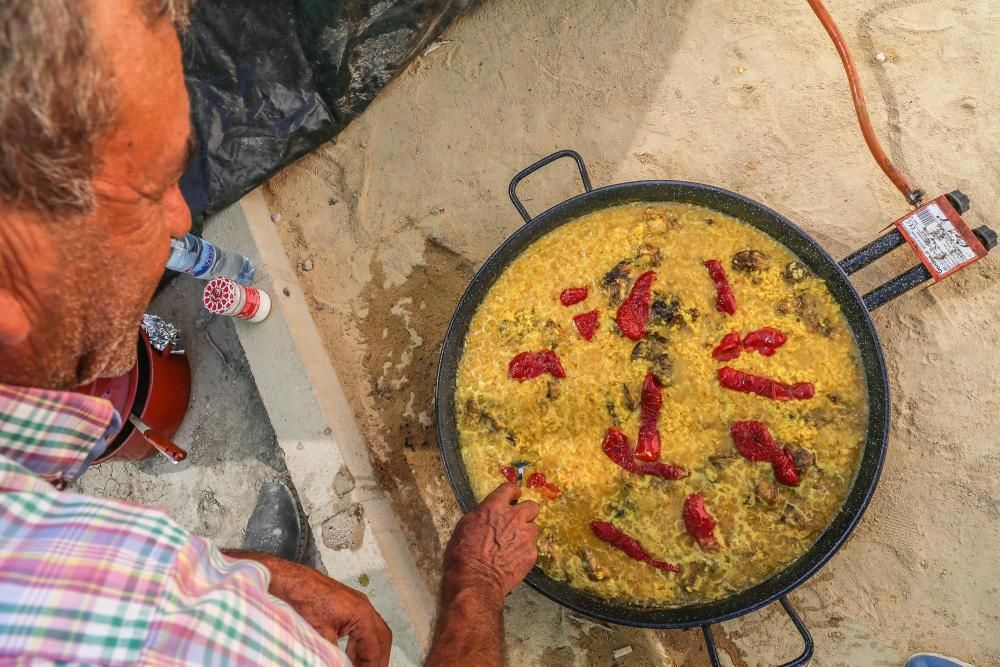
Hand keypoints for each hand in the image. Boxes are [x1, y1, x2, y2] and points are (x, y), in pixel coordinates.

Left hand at [232, 552, 391, 666]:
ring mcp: (356, 603)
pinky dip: (358, 642)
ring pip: (372, 632)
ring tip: (357, 666)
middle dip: (376, 658)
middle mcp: (364, 606)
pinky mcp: (347, 603)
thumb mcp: (321, 635)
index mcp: (362, 614)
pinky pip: (361, 626)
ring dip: (367, 651)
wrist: (292, 581)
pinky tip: (349, 653)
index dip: (371, 665)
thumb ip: (334, 656)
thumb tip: (339, 664)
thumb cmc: (305, 599)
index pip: (375, 648)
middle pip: (381, 638)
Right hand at [442, 483, 539, 600]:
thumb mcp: (465, 526)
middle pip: (532, 506)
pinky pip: (532, 547)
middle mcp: (514, 517)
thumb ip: (482, 515)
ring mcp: (525, 536)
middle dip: (526, 511)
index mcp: (494, 507)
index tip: (513, 495)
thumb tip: (487, 514)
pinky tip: (514, 559)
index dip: (512, 492)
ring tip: (515, 543)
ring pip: (534, 528)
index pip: (509, 489)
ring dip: (526, 533)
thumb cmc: (463, 554)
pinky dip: (524, 551)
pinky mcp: (531, 553)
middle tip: (518, 520)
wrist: (475, 580)